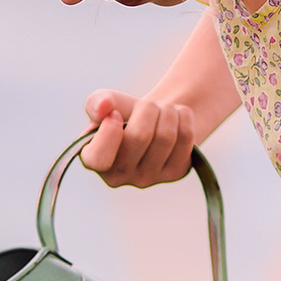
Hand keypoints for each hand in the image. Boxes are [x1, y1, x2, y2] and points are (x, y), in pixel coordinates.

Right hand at [81, 90, 197, 187]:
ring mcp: (149, 178)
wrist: (154, 119)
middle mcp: (120, 176)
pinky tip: (175, 119)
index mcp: (94, 161)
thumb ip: (97, 101)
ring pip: (166, 136)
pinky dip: (184, 116)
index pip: (99, 158)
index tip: (116, 115)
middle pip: (140, 136)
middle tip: (147, 105)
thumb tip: (104, 106)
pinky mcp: (176, 173)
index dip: (110, 132)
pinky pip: (186, 137)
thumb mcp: (106, 103)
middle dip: (148, 108)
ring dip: (167, 110)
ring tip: (162, 110)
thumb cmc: (124, 113)